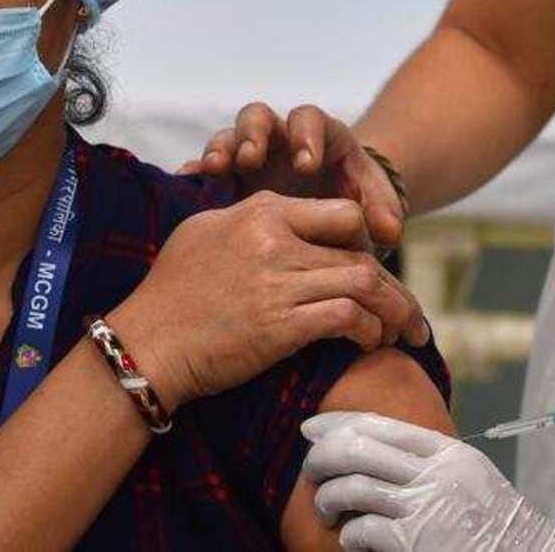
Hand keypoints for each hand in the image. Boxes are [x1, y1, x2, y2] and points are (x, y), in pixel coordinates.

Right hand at [107, 193, 428, 409]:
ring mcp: (280, 283)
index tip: (374, 267)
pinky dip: (367, 331)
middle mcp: (276, 241)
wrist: (146, 343)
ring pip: (364, 284)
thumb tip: (276, 217)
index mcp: (261, 211)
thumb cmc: (169, 290)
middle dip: (394, 286)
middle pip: (360, 253)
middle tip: (408, 311)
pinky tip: (370, 342)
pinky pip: (346, 319)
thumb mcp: (204, 232)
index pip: (341, 214)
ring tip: (405, 331)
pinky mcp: (281, 325)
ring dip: (393, 310)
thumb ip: (246, 218)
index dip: (366, 242)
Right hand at [179, 102, 405, 247]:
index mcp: (316, 135)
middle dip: (254, 134)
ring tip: (212, 168)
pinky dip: (196, 170)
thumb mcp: (371, 204)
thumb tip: (392, 233)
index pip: (308, 120)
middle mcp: (279, 138)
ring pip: (227, 137)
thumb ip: (381, 211)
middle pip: (258, 117)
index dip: (306, 138)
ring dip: (221, 148)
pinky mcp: (228, 178)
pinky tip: (187, 182)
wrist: (329, 213)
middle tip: (250, 158)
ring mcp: (249, 156)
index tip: (307, 165)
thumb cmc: (354, 202)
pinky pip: (205, 166)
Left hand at [301, 412, 554, 551]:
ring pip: (352, 486)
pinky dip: (348, 535)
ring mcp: (425, 508)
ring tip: (325, 511)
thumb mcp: (471, 480)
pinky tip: (350, 541)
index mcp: (448, 454)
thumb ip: (432, 465)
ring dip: (327, 499)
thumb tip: (380, 456)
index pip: (381, 425)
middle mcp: (436, 474)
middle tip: (310, 470)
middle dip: (322, 457)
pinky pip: (362, 529)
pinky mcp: (413, 542)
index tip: (312, 428)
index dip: (339, 423)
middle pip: (358, 448)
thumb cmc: (498, 529)